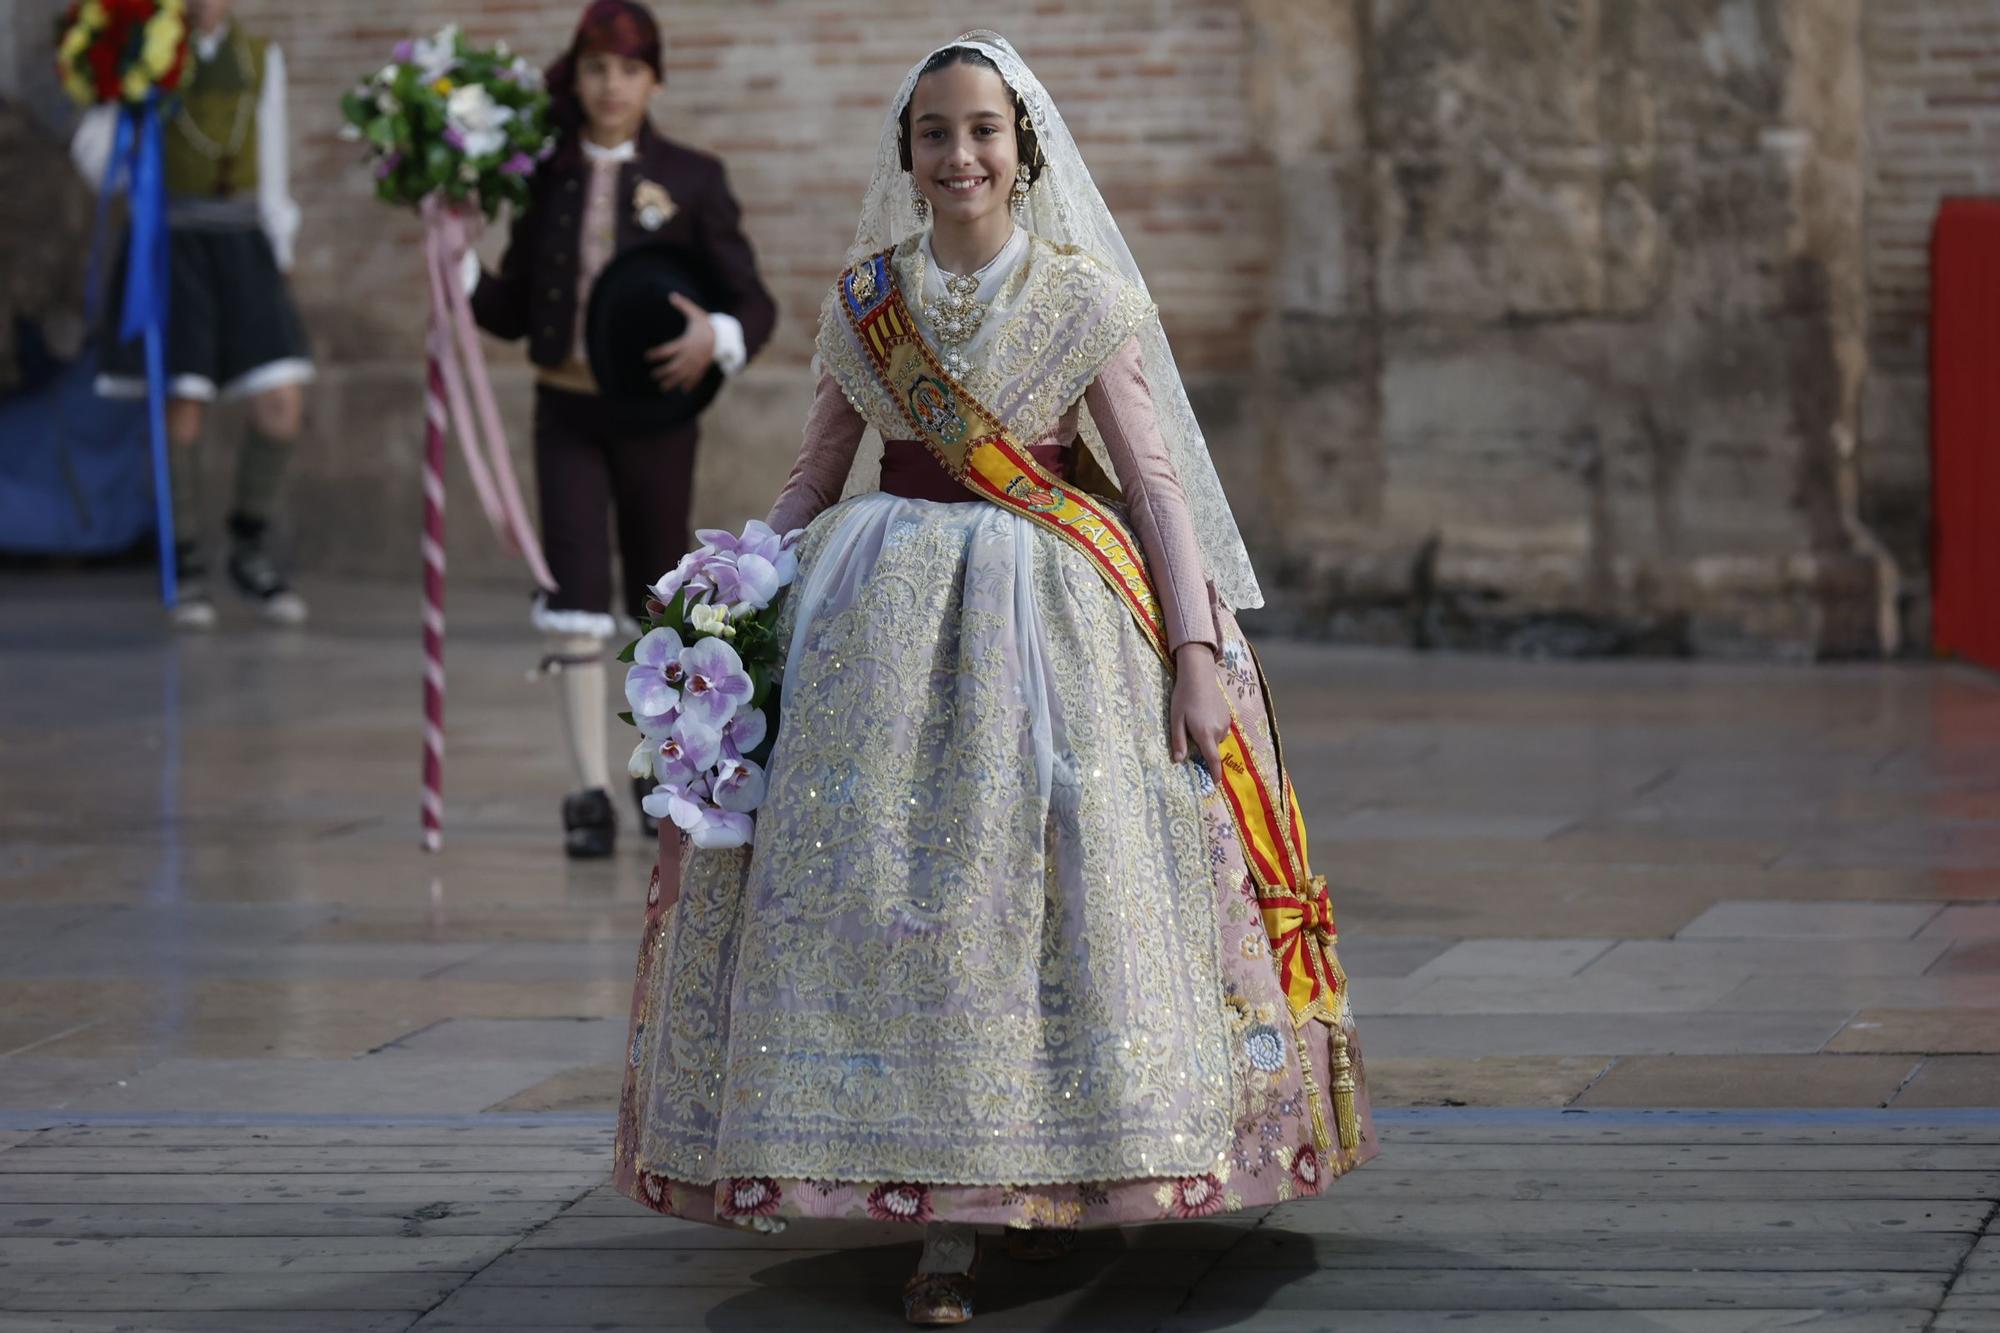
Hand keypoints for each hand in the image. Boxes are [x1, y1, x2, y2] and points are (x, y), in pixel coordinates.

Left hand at [645, 293, 716, 391]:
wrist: (724, 335)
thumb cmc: (706, 324)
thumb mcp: (695, 313)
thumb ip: (683, 305)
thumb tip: (671, 295)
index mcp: (686, 343)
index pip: (668, 350)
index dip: (657, 353)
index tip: (647, 356)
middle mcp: (691, 355)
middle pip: (674, 366)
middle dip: (664, 372)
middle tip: (653, 376)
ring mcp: (697, 362)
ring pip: (683, 375)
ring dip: (673, 381)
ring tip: (662, 387)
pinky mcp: (703, 366)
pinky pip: (696, 377)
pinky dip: (690, 384)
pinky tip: (684, 391)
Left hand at [1169, 642, 1229, 774]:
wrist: (1199, 675)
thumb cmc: (1183, 697)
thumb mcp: (1176, 720)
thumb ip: (1178, 741)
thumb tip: (1179, 761)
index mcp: (1205, 734)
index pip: (1213, 760)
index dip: (1215, 774)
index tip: (1214, 785)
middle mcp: (1218, 731)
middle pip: (1212, 749)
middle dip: (1203, 748)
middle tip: (1189, 734)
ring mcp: (1225, 723)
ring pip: (1216, 739)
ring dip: (1207, 737)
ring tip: (1194, 720)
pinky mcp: (1228, 715)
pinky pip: (1220, 729)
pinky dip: (1212, 728)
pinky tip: (1203, 714)